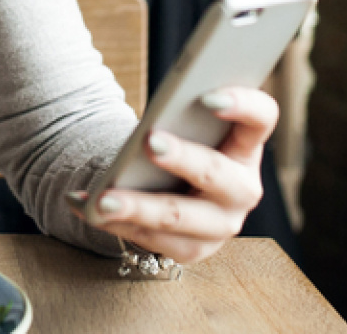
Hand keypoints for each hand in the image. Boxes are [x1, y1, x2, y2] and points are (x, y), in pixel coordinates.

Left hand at [70, 87, 278, 264]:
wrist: (170, 188)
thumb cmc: (179, 143)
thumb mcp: (186, 127)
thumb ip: (179, 116)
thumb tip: (151, 117)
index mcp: (246, 145)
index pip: (262, 118)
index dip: (243, 105)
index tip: (208, 96)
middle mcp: (243, 188)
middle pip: (217, 173)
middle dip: (182, 159)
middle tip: (150, 142)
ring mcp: (222, 224)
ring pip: (179, 216)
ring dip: (136, 207)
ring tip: (101, 199)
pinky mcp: (193, 250)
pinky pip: (152, 240)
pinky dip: (112, 222)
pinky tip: (85, 205)